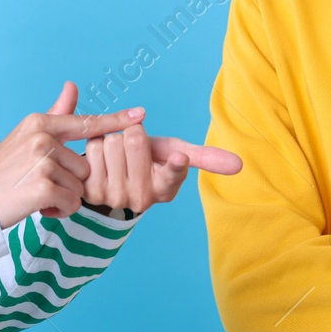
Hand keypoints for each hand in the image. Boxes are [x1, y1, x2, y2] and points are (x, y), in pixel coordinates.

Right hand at [0, 87, 143, 229]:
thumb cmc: (4, 170)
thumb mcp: (27, 137)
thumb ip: (55, 115)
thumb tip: (72, 85)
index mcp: (40, 123)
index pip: (86, 123)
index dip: (116, 121)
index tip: (141, 114)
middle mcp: (42, 138)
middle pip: (85, 166)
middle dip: (69, 182)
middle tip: (38, 182)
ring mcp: (41, 161)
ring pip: (80, 187)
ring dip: (63, 197)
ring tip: (35, 193)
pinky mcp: (42, 186)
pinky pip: (71, 203)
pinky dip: (58, 211)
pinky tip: (37, 206)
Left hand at [48, 82, 243, 216]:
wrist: (112, 179)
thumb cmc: (150, 162)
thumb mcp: (176, 154)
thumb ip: (206, 157)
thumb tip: (240, 165)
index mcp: (167, 188)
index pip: (173, 173)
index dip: (174, 163)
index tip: (178, 157)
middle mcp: (142, 198)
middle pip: (133, 139)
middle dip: (131, 132)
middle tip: (132, 147)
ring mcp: (114, 198)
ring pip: (109, 142)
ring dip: (110, 139)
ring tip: (116, 155)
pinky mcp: (90, 193)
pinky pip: (91, 150)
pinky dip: (93, 145)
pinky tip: (100, 160)